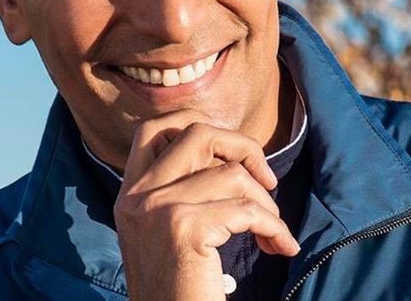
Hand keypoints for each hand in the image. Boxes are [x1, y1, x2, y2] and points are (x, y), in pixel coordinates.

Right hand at [113, 109, 300, 300]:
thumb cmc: (180, 290)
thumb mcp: (167, 232)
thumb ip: (183, 191)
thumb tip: (230, 155)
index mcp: (129, 193)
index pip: (153, 128)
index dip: (199, 126)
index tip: (233, 153)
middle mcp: (136, 195)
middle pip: (195, 132)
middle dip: (243, 147)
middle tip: (266, 181)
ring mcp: (156, 208)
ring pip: (231, 174)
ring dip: (266, 204)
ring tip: (272, 232)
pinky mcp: (183, 228)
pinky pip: (247, 209)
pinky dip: (275, 227)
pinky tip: (281, 246)